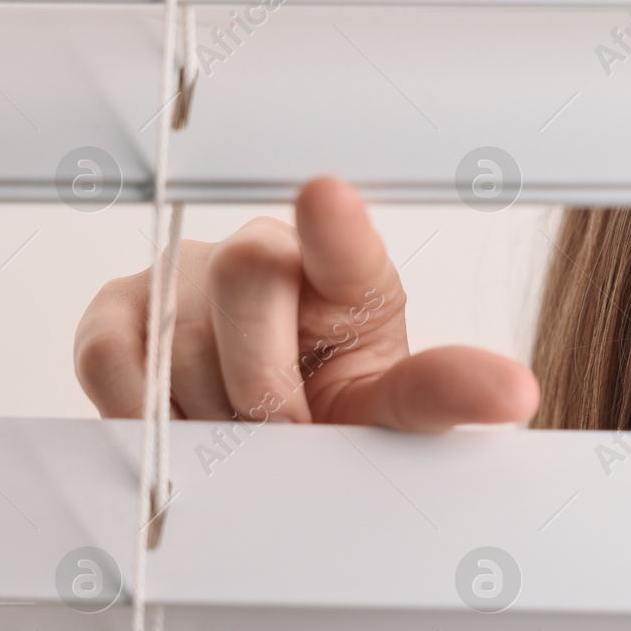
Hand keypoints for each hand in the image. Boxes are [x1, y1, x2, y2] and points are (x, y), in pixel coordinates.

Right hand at [74, 176, 538, 429]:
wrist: (256, 426)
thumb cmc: (330, 400)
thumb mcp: (391, 407)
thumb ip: (443, 395)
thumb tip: (516, 392)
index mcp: (348, 274)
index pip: (345, 244)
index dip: (335, 226)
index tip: (327, 197)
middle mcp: (266, 257)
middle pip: (249, 287)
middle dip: (266, 389)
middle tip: (286, 433)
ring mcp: (186, 277)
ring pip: (180, 341)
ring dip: (211, 416)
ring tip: (242, 432)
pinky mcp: (118, 310)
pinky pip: (113, 359)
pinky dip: (143, 411)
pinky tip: (180, 422)